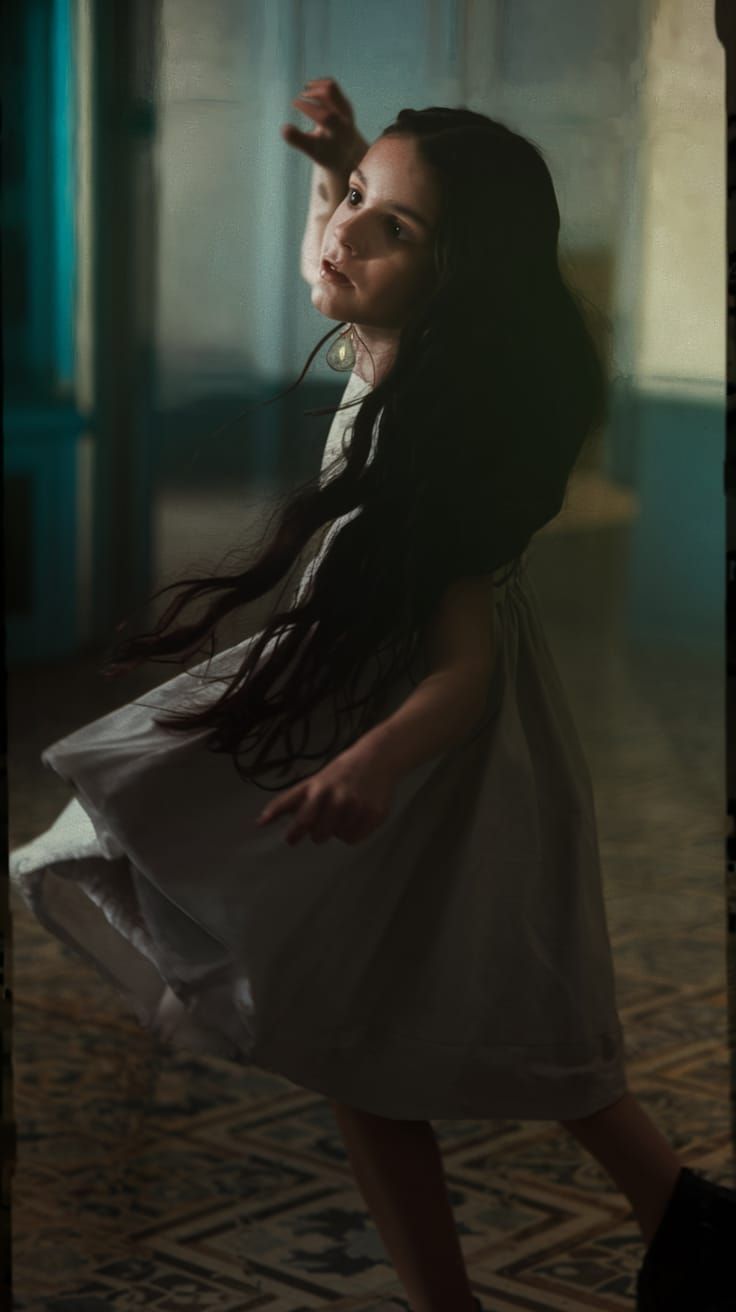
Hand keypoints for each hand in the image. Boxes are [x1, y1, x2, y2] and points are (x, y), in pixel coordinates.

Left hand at [255, 742, 397, 845]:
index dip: (294, 831)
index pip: (302, 816)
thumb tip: (260, 823)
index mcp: (318, 788)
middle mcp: (336, 796)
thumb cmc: (339, 773)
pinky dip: (353, 832)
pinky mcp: (374, 814)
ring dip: (337, 831)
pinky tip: (357, 816)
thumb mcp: (313, 782)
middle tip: (324, 822)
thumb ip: (289, 802)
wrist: (376, 758)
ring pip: (338, 837)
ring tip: (345, 812)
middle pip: (318, 835)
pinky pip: (354, 839)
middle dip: (318, 833)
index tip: (290, 841)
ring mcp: (356, 805)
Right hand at [281, 76, 367, 174]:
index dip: (307, 107)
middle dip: (312, 91)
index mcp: (338, 131)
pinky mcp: (345, 103)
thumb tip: (284, 128)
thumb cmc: (325, 152)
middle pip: (329, 92)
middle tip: (301, 97)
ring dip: (314, 86)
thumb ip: (298, 140)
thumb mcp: (311, 150)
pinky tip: (310, 91)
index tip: (294, 103)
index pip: (325, 116)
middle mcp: (345, 117)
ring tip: (304, 94)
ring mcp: (346, 109)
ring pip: (331, 87)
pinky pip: (331, 86)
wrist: (348, 154)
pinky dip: (318, 85)